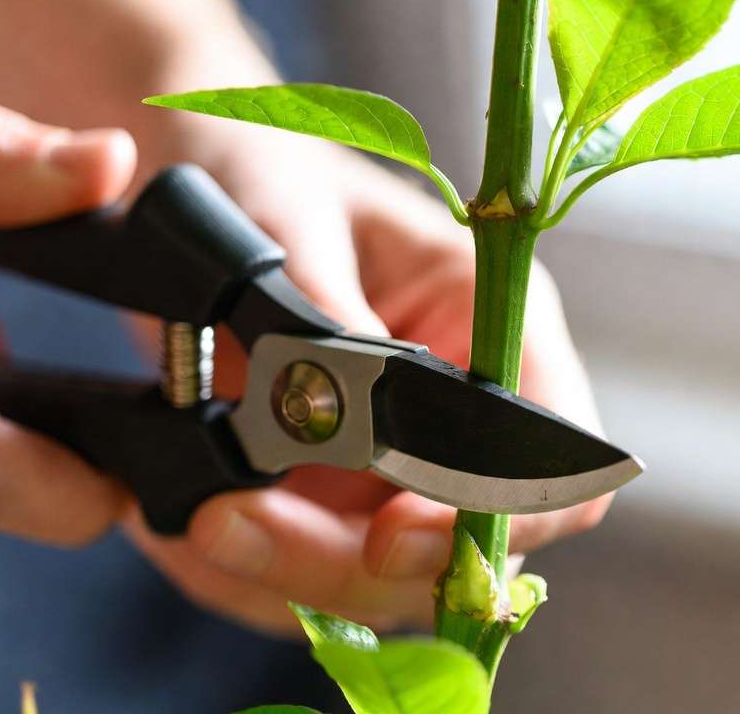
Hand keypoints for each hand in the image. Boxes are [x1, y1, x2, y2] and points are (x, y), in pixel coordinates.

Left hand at [125, 144, 610, 633]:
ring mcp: (395, 458)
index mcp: (489, 319)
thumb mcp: (289, 221)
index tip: (388, 531)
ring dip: (287, 575)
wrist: (192, 170)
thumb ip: (327, 320)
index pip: (553, 458)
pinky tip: (187, 522)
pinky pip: (309, 572)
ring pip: (380, 577)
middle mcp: (459, 403)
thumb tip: (347, 418)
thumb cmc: (257, 163)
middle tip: (231, 527)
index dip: (492, 517)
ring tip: (191, 521)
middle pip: (460, 547)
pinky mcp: (331, 488)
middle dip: (349, 558)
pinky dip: (248, 572)